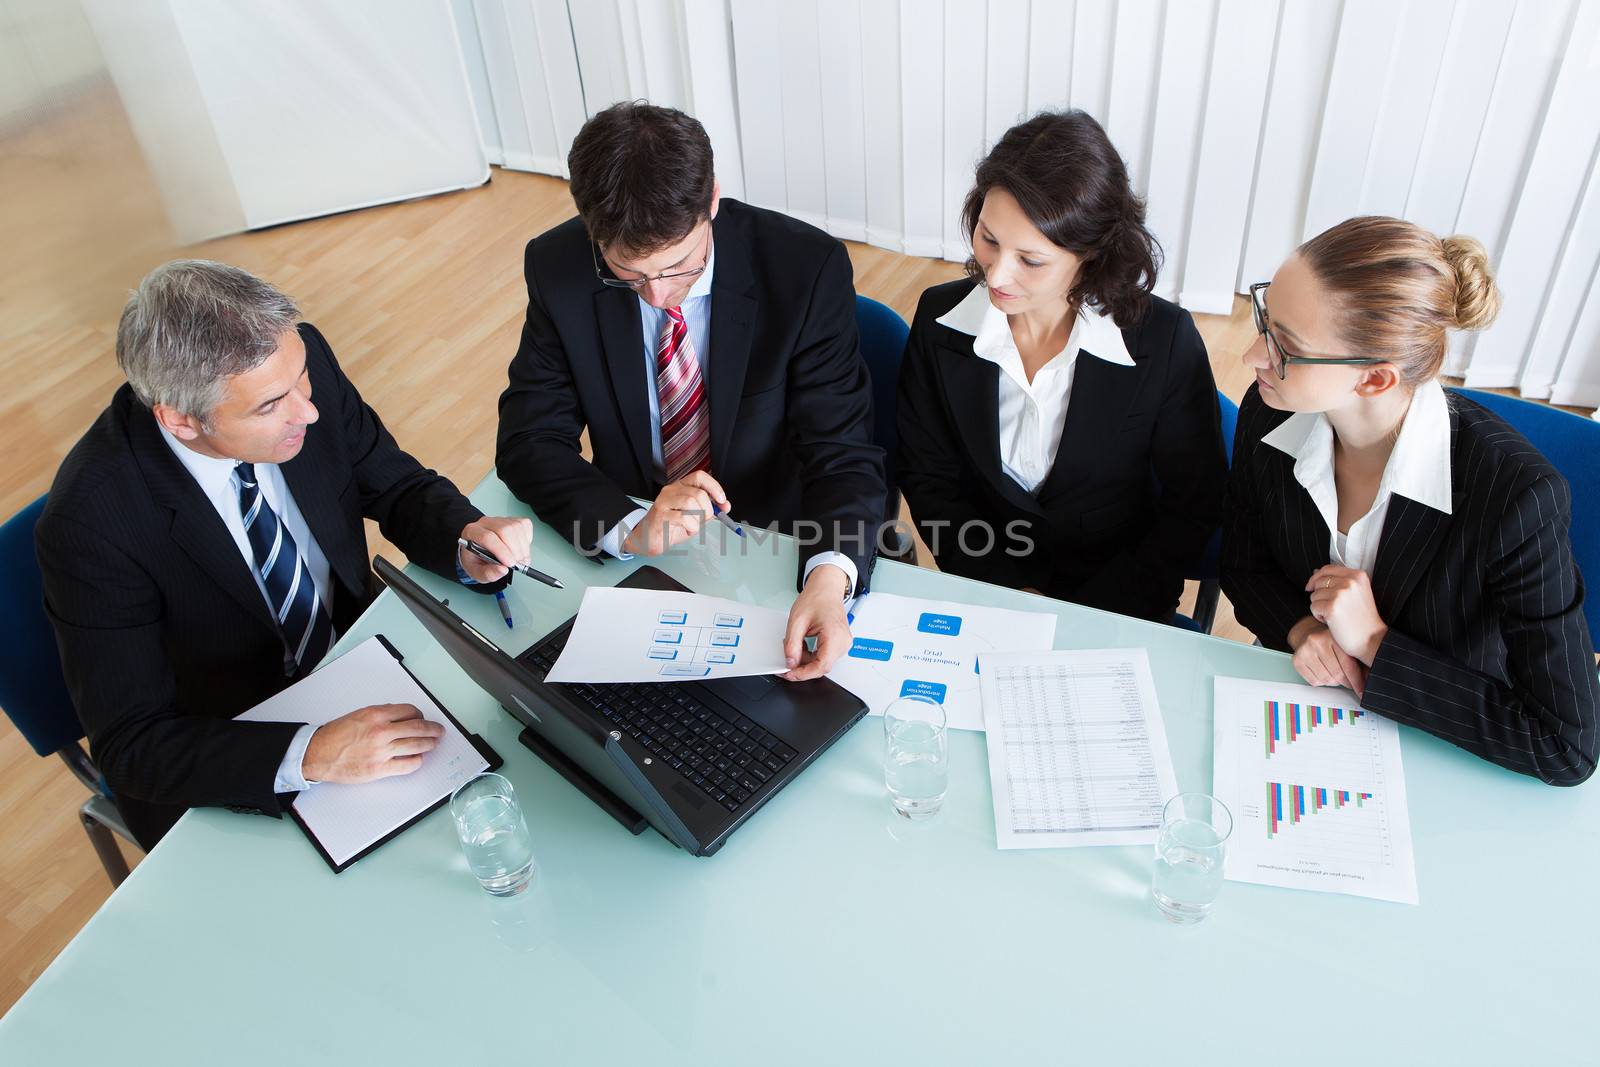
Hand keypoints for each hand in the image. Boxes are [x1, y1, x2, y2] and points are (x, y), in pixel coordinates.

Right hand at [301, 703, 443, 782]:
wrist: (318, 754)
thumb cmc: (336, 735)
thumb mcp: (359, 715)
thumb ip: (381, 714)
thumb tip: (401, 717)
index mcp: (376, 714)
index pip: (410, 711)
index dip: (420, 714)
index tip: (422, 718)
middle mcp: (381, 731)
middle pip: (418, 727)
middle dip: (433, 729)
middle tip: (439, 730)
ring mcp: (382, 751)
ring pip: (417, 745)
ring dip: (430, 744)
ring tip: (434, 743)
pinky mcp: (380, 768)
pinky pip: (407, 764)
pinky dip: (417, 761)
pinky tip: (418, 758)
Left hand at [458, 516, 534, 581]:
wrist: (481, 553)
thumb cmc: (477, 560)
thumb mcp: (477, 572)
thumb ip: (488, 573)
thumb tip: (502, 569)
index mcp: (472, 532)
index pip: (487, 537)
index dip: (501, 551)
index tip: (510, 563)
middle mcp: (486, 523)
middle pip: (504, 530)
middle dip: (515, 549)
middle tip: (518, 564)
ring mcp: (500, 520)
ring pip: (516, 527)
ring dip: (522, 547)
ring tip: (521, 560)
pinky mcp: (513, 520)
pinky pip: (524, 525)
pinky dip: (527, 539)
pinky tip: (521, 548)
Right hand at [622, 471, 729, 556]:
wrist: (649, 538)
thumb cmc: (672, 525)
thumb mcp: (695, 516)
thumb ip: (709, 509)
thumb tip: (725, 506)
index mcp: (681, 486)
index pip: (700, 476)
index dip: (714, 487)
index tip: (721, 501)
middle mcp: (671, 490)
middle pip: (698, 493)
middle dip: (707, 509)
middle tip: (704, 520)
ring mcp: (664, 501)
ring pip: (690, 503)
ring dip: (698, 519)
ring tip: (694, 526)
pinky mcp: (660, 515)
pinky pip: (684, 518)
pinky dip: (691, 527)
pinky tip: (687, 530)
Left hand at [781, 565, 851, 681]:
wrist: (826, 589)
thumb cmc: (816, 598)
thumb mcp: (797, 620)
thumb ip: (792, 644)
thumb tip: (790, 662)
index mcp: (835, 636)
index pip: (821, 666)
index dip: (803, 673)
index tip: (789, 674)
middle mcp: (843, 642)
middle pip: (821, 666)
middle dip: (802, 666)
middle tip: (786, 662)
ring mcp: (843, 643)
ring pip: (822, 662)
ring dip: (806, 659)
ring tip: (794, 645)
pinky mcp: (839, 643)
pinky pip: (824, 656)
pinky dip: (811, 655)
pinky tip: (802, 644)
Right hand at [1288, 617, 1368, 696]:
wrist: (1310, 632)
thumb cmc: (1332, 641)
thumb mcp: (1347, 645)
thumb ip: (1359, 660)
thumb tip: (1369, 679)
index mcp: (1334, 636)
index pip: (1348, 665)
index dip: (1357, 681)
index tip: (1362, 691)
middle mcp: (1317, 641)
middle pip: (1337, 675)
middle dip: (1346, 682)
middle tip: (1350, 682)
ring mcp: (1305, 651)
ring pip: (1326, 680)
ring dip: (1333, 682)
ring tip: (1335, 674)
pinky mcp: (1297, 660)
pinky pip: (1314, 682)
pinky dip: (1321, 681)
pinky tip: (1323, 672)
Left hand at [1306, 565, 1387, 665]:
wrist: (1372, 639)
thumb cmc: (1363, 619)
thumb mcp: (1357, 592)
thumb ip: (1340, 580)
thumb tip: (1315, 572)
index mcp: (1358, 575)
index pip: (1328, 569)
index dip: (1316, 577)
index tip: (1310, 586)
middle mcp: (1350, 581)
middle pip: (1318, 582)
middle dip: (1320, 596)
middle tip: (1334, 608)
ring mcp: (1341, 594)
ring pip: (1314, 596)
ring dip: (1320, 607)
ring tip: (1336, 615)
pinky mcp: (1332, 607)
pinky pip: (1314, 607)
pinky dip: (1319, 616)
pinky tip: (1332, 622)